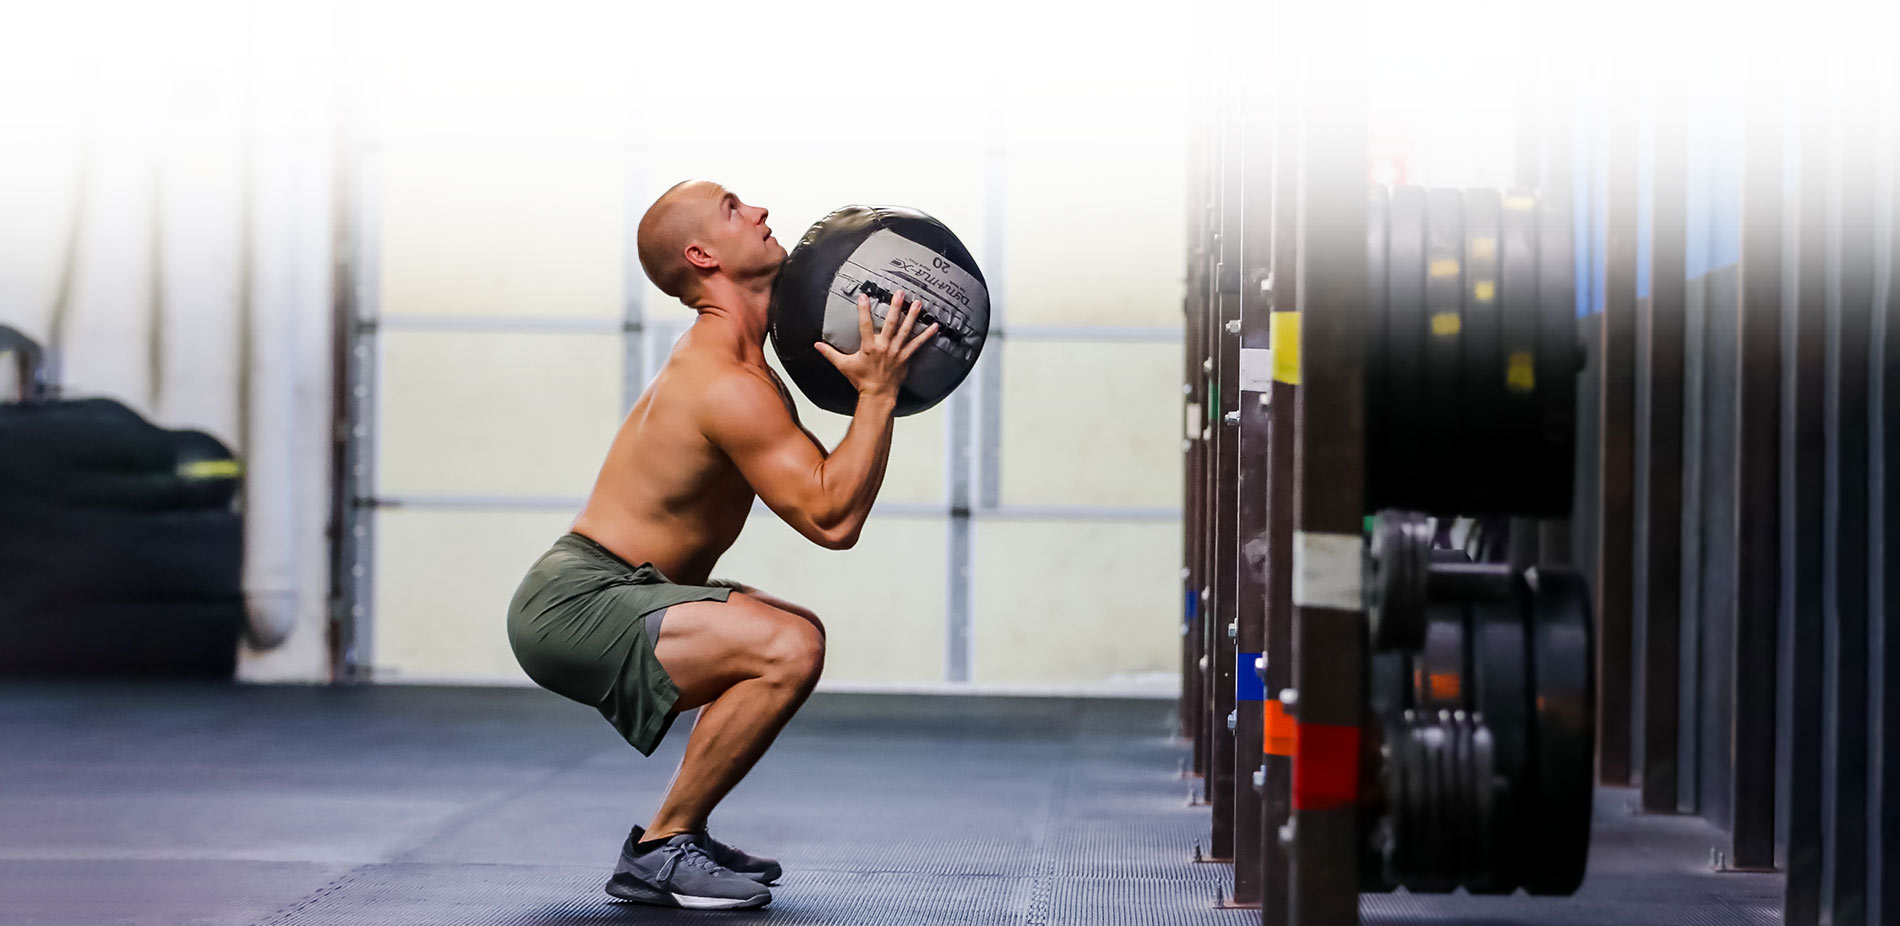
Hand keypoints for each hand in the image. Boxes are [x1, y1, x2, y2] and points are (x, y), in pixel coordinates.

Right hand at [813, 289, 938, 399]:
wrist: (878, 395)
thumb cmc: (861, 380)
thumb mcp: (844, 365)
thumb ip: (830, 353)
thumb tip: (817, 345)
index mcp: (869, 347)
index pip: (865, 325)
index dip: (864, 310)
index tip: (864, 297)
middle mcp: (884, 347)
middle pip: (891, 323)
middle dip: (895, 307)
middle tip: (900, 293)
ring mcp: (897, 351)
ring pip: (906, 330)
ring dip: (912, 316)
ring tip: (917, 303)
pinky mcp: (906, 357)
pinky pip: (918, 344)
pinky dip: (927, 335)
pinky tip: (934, 326)